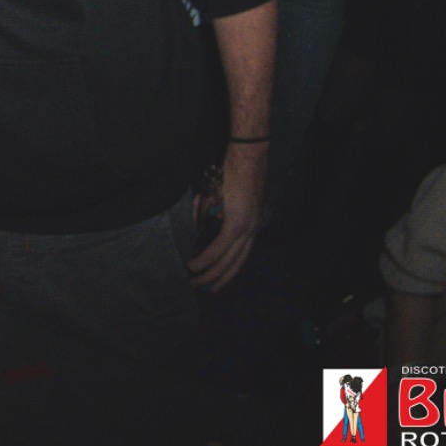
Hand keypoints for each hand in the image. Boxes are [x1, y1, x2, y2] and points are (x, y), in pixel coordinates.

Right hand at [187, 144, 264, 291]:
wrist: (246, 158)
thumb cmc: (234, 174)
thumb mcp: (222, 199)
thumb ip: (210, 216)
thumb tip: (197, 229)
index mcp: (251, 227)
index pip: (240, 258)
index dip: (228, 273)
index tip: (215, 285)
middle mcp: (251, 232)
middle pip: (235, 265)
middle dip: (217, 280)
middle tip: (201, 288)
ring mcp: (245, 229)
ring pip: (227, 260)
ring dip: (209, 273)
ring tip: (193, 279)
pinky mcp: (236, 222)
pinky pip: (219, 247)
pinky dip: (206, 258)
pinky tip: (195, 264)